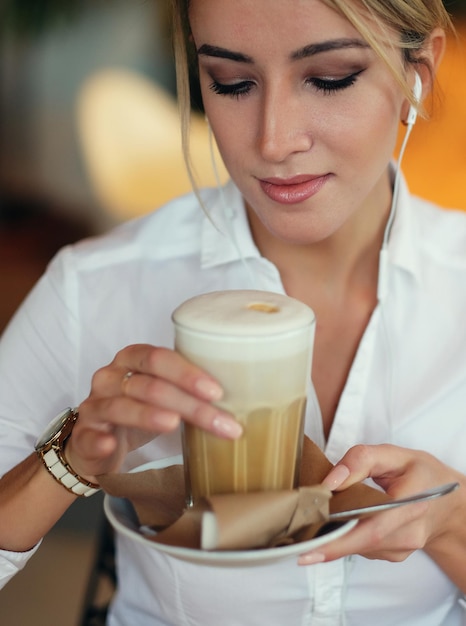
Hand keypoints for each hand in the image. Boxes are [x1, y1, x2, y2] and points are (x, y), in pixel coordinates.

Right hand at [65, 344, 241, 480]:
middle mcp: (111, 376)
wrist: (100, 441)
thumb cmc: (141, 412)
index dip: (187, 373)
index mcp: (133, 359)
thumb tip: (241, 401)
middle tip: (218, 421)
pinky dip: (101, 439)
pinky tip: (113, 444)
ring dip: (149, 415)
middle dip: (187, 403)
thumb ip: (189, 391)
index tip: (217, 391)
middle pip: (148, 384)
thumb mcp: (165, 396)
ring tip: (175, 424)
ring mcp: (94, 404)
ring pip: (122, 406)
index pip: (159, 358)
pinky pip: (89, 435)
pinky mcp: (83, 434)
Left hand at [298, 444, 464, 567]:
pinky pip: (365, 549)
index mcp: (411, 503)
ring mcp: (403, 548)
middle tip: (297, 542)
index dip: (340, 541)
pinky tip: (340, 522)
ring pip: (361, 547)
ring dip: (336, 537)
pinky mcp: (395, 554)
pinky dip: (348, 537)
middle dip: (328, 543)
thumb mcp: (394, 454)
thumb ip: (361, 460)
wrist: (448, 502)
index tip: (310, 546)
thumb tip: (330, 481)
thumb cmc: (421, 473)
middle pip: (363, 543)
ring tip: (315, 522)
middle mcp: (409, 532)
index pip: (373, 528)